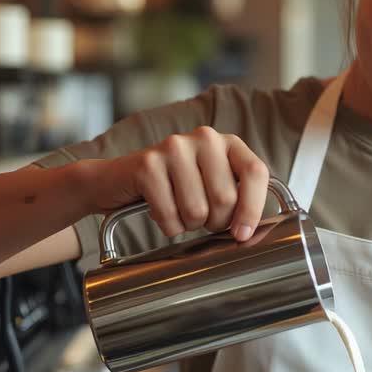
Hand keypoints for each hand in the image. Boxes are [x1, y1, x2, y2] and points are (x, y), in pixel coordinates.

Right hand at [85, 126, 269, 241]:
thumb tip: (250, 233)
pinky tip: (160, 210)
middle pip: (225, 198)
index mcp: (228, 143)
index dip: (252, 209)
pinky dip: (167, 225)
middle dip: (214, 223)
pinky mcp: (148, 164)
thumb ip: (237, 200)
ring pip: (197, 210)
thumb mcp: (213, 187)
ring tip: (179, 212)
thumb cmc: (175, 189)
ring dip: (189, 225)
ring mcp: (175, 147)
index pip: (255, 172)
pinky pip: (170, 215)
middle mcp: (205, 138)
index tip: (242, 234)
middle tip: (201, 219)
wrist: (116, 181)